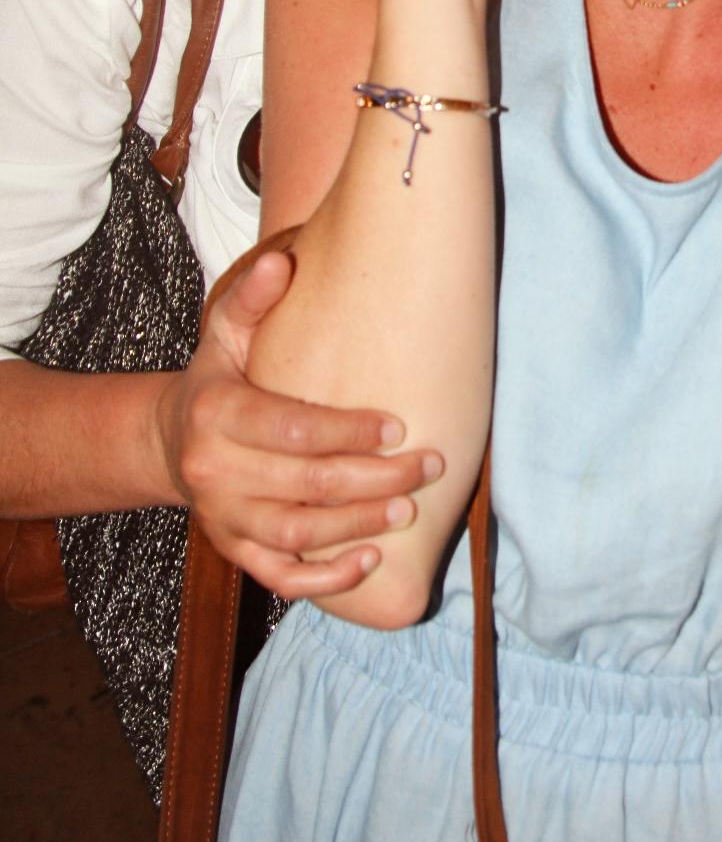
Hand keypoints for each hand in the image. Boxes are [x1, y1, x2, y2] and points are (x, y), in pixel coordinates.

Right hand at [155, 248, 441, 596]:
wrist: (172, 441)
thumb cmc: (219, 379)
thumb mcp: (225, 334)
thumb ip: (252, 299)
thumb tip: (281, 263)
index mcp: (216, 413)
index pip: (292, 428)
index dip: (349, 431)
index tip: (399, 427)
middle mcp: (214, 471)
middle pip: (304, 484)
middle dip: (374, 478)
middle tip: (428, 467)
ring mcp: (223, 517)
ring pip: (297, 533)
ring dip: (358, 526)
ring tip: (409, 509)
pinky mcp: (234, 551)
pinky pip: (281, 576)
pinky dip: (326, 579)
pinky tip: (370, 560)